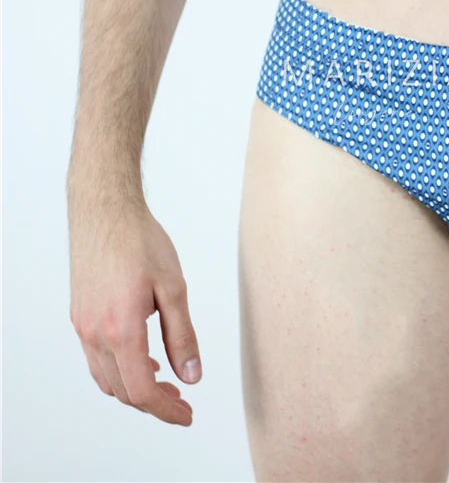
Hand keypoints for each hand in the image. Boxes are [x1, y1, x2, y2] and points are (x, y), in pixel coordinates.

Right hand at [69, 198, 199, 425]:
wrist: (104, 211)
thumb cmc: (141, 242)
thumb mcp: (174, 289)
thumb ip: (183, 336)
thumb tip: (191, 375)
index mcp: (121, 330)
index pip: (142, 391)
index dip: (166, 410)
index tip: (187, 416)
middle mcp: (95, 334)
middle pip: (122, 391)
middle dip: (154, 404)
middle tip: (183, 404)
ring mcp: (82, 326)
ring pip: (106, 378)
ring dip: (135, 389)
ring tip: (167, 385)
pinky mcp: (80, 316)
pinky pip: (96, 358)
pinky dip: (119, 370)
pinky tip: (144, 360)